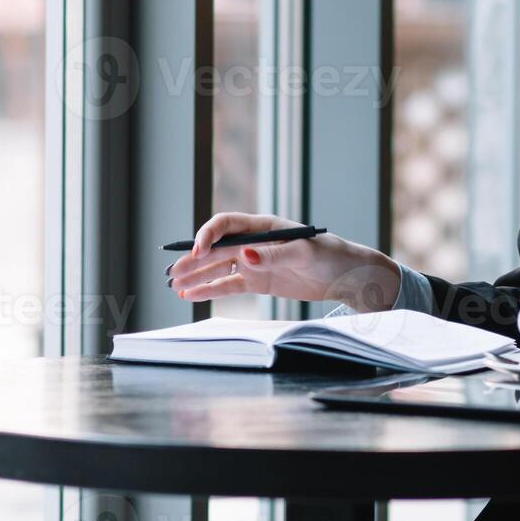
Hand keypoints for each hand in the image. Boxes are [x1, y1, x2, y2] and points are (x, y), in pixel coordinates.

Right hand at [165, 212, 402, 311]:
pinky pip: (229, 285)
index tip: (197, 251)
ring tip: (175, 286)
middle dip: (193, 259)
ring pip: (218, 268)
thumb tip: (244, 256)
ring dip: (197, 276)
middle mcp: (254, 242)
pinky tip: (192, 295)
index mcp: (264, 226)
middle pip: (216, 249)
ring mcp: (255, 262)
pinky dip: (210, 290)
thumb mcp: (304, 253)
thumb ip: (273, 256)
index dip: (208, 235)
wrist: (347, 276)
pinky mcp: (259, 281)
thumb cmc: (330, 255)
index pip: (226, 225)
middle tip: (172, 272)